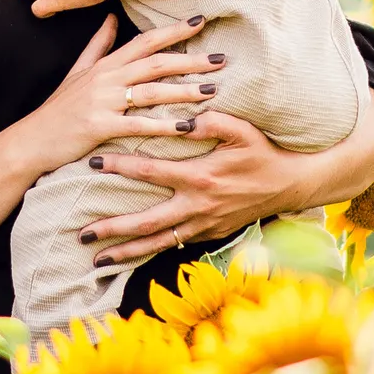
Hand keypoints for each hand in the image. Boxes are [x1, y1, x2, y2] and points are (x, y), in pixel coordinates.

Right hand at [5, 16, 223, 175]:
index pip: (145, 41)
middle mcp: (106, 78)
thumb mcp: (76, 72)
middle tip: (221, 59)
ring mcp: (102, 101)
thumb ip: (98, 46)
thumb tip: (112, 17)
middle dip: (190, 59)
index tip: (201, 22)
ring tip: (212, 91)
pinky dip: (164, 125)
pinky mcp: (99, 126)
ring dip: (184, 90)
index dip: (173, 31)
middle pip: (155, 63)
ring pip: (151, 91)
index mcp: (105, 65)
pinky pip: (138, 124)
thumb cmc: (57, 109)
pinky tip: (186, 127)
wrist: (30, 140)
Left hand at [79, 96, 373, 268]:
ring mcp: (204, 226)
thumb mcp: (243, 130)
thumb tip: (180, 116)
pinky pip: (174, 246)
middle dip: (113, 229)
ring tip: (97, 258)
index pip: (151, 173)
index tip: (92, 163)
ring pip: (158, 243)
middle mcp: (198, 207)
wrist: (291, 185)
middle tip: (83, 234)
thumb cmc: (263, 153)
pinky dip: (150, 252)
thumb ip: (211, 121)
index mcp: (201, 177)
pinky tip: (129, 256)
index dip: (120, 167)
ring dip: (127, 252)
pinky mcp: (209, 236)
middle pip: (147, 223)